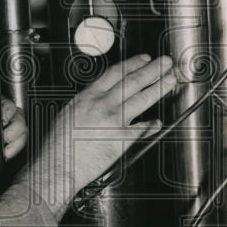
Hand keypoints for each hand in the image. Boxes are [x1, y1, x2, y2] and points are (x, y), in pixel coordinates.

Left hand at [0, 95, 27, 203]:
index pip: (1, 106)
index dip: (7, 106)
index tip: (3, 115)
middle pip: (16, 116)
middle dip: (17, 121)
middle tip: (6, 133)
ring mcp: (2, 145)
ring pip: (22, 130)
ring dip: (19, 135)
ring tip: (5, 147)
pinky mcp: (10, 160)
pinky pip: (23, 148)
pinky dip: (18, 147)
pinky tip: (7, 154)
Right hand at [28, 54, 175, 220]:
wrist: (57, 167)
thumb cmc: (58, 146)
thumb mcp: (68, 113)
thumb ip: (86, 103)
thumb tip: (101, 97)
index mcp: (87, 97)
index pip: (115, 73)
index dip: (133, 64)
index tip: (144, 59)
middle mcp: (102, 105)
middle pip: (132, 81)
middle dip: (153, 69)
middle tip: (166, 63)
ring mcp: (113, 122)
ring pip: (141, 99)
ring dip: (159, 87)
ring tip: (170, 81)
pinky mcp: (120, 141)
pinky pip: (142, 130)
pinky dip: (152, 125)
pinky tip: (158, 122)